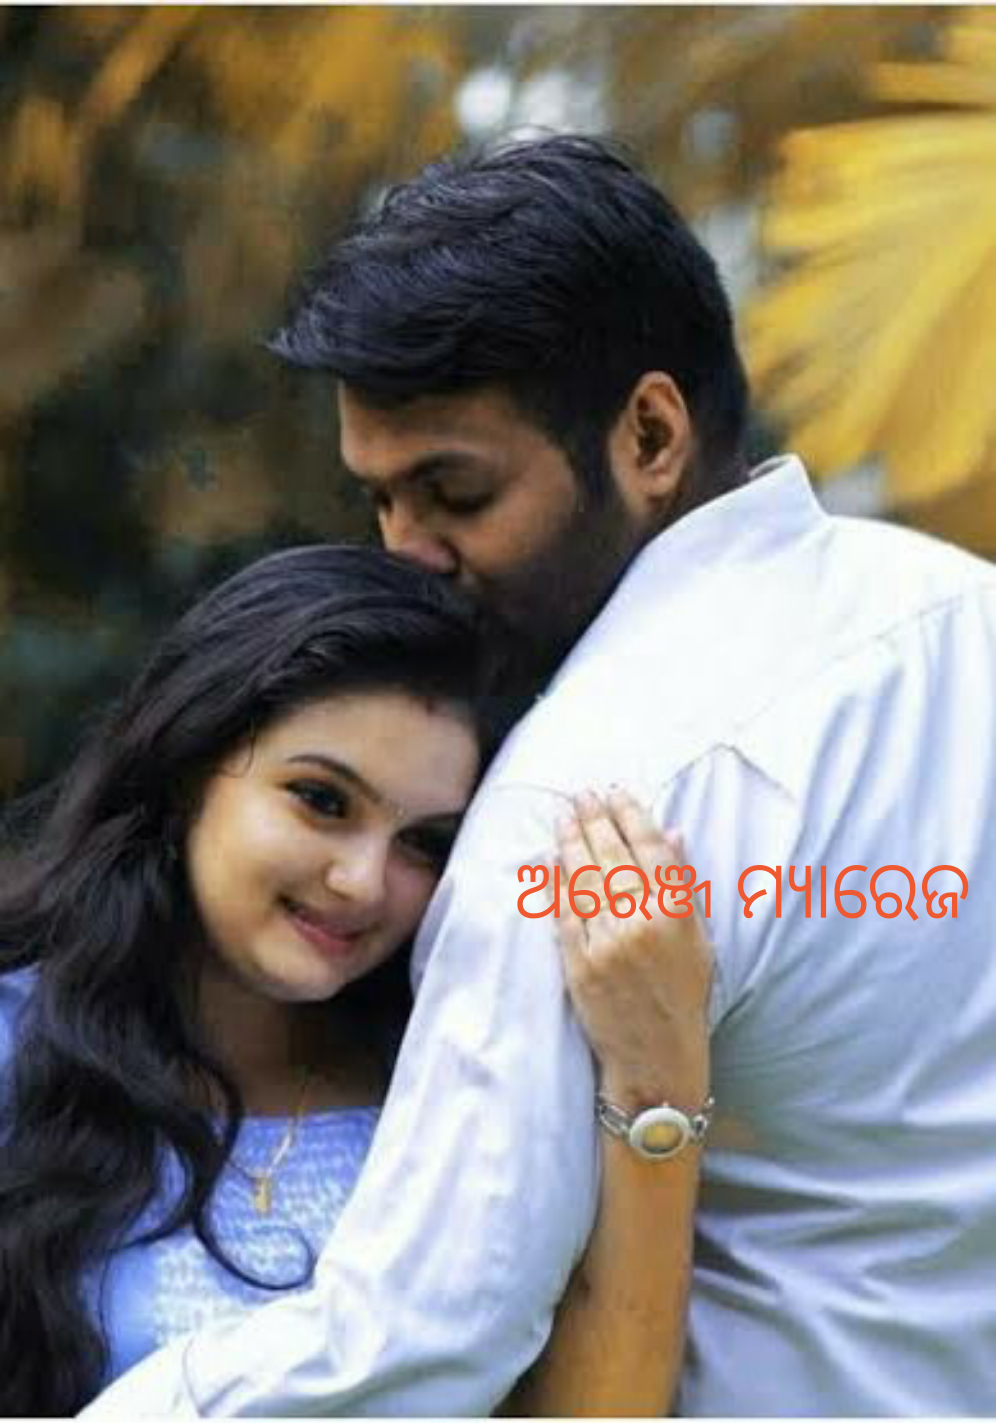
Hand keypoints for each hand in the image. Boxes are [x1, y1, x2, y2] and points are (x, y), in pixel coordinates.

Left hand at [555, 788, 712, 1112]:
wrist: (658, 1058)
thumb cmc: (683, 998)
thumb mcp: (699, 940)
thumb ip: (684, 885)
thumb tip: (671, 832)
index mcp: (677, 914)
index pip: (650, 849)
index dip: (631, 816)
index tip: (617, 794)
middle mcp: (643, 924)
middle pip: (612, 856)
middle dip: (595, 819)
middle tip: (582, 795)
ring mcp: (608, 944)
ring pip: (584, 879)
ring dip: (570, 841)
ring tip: (563, 816)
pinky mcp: (579, 965)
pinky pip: (563, 914)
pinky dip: (554, 883)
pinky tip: (548, 860)